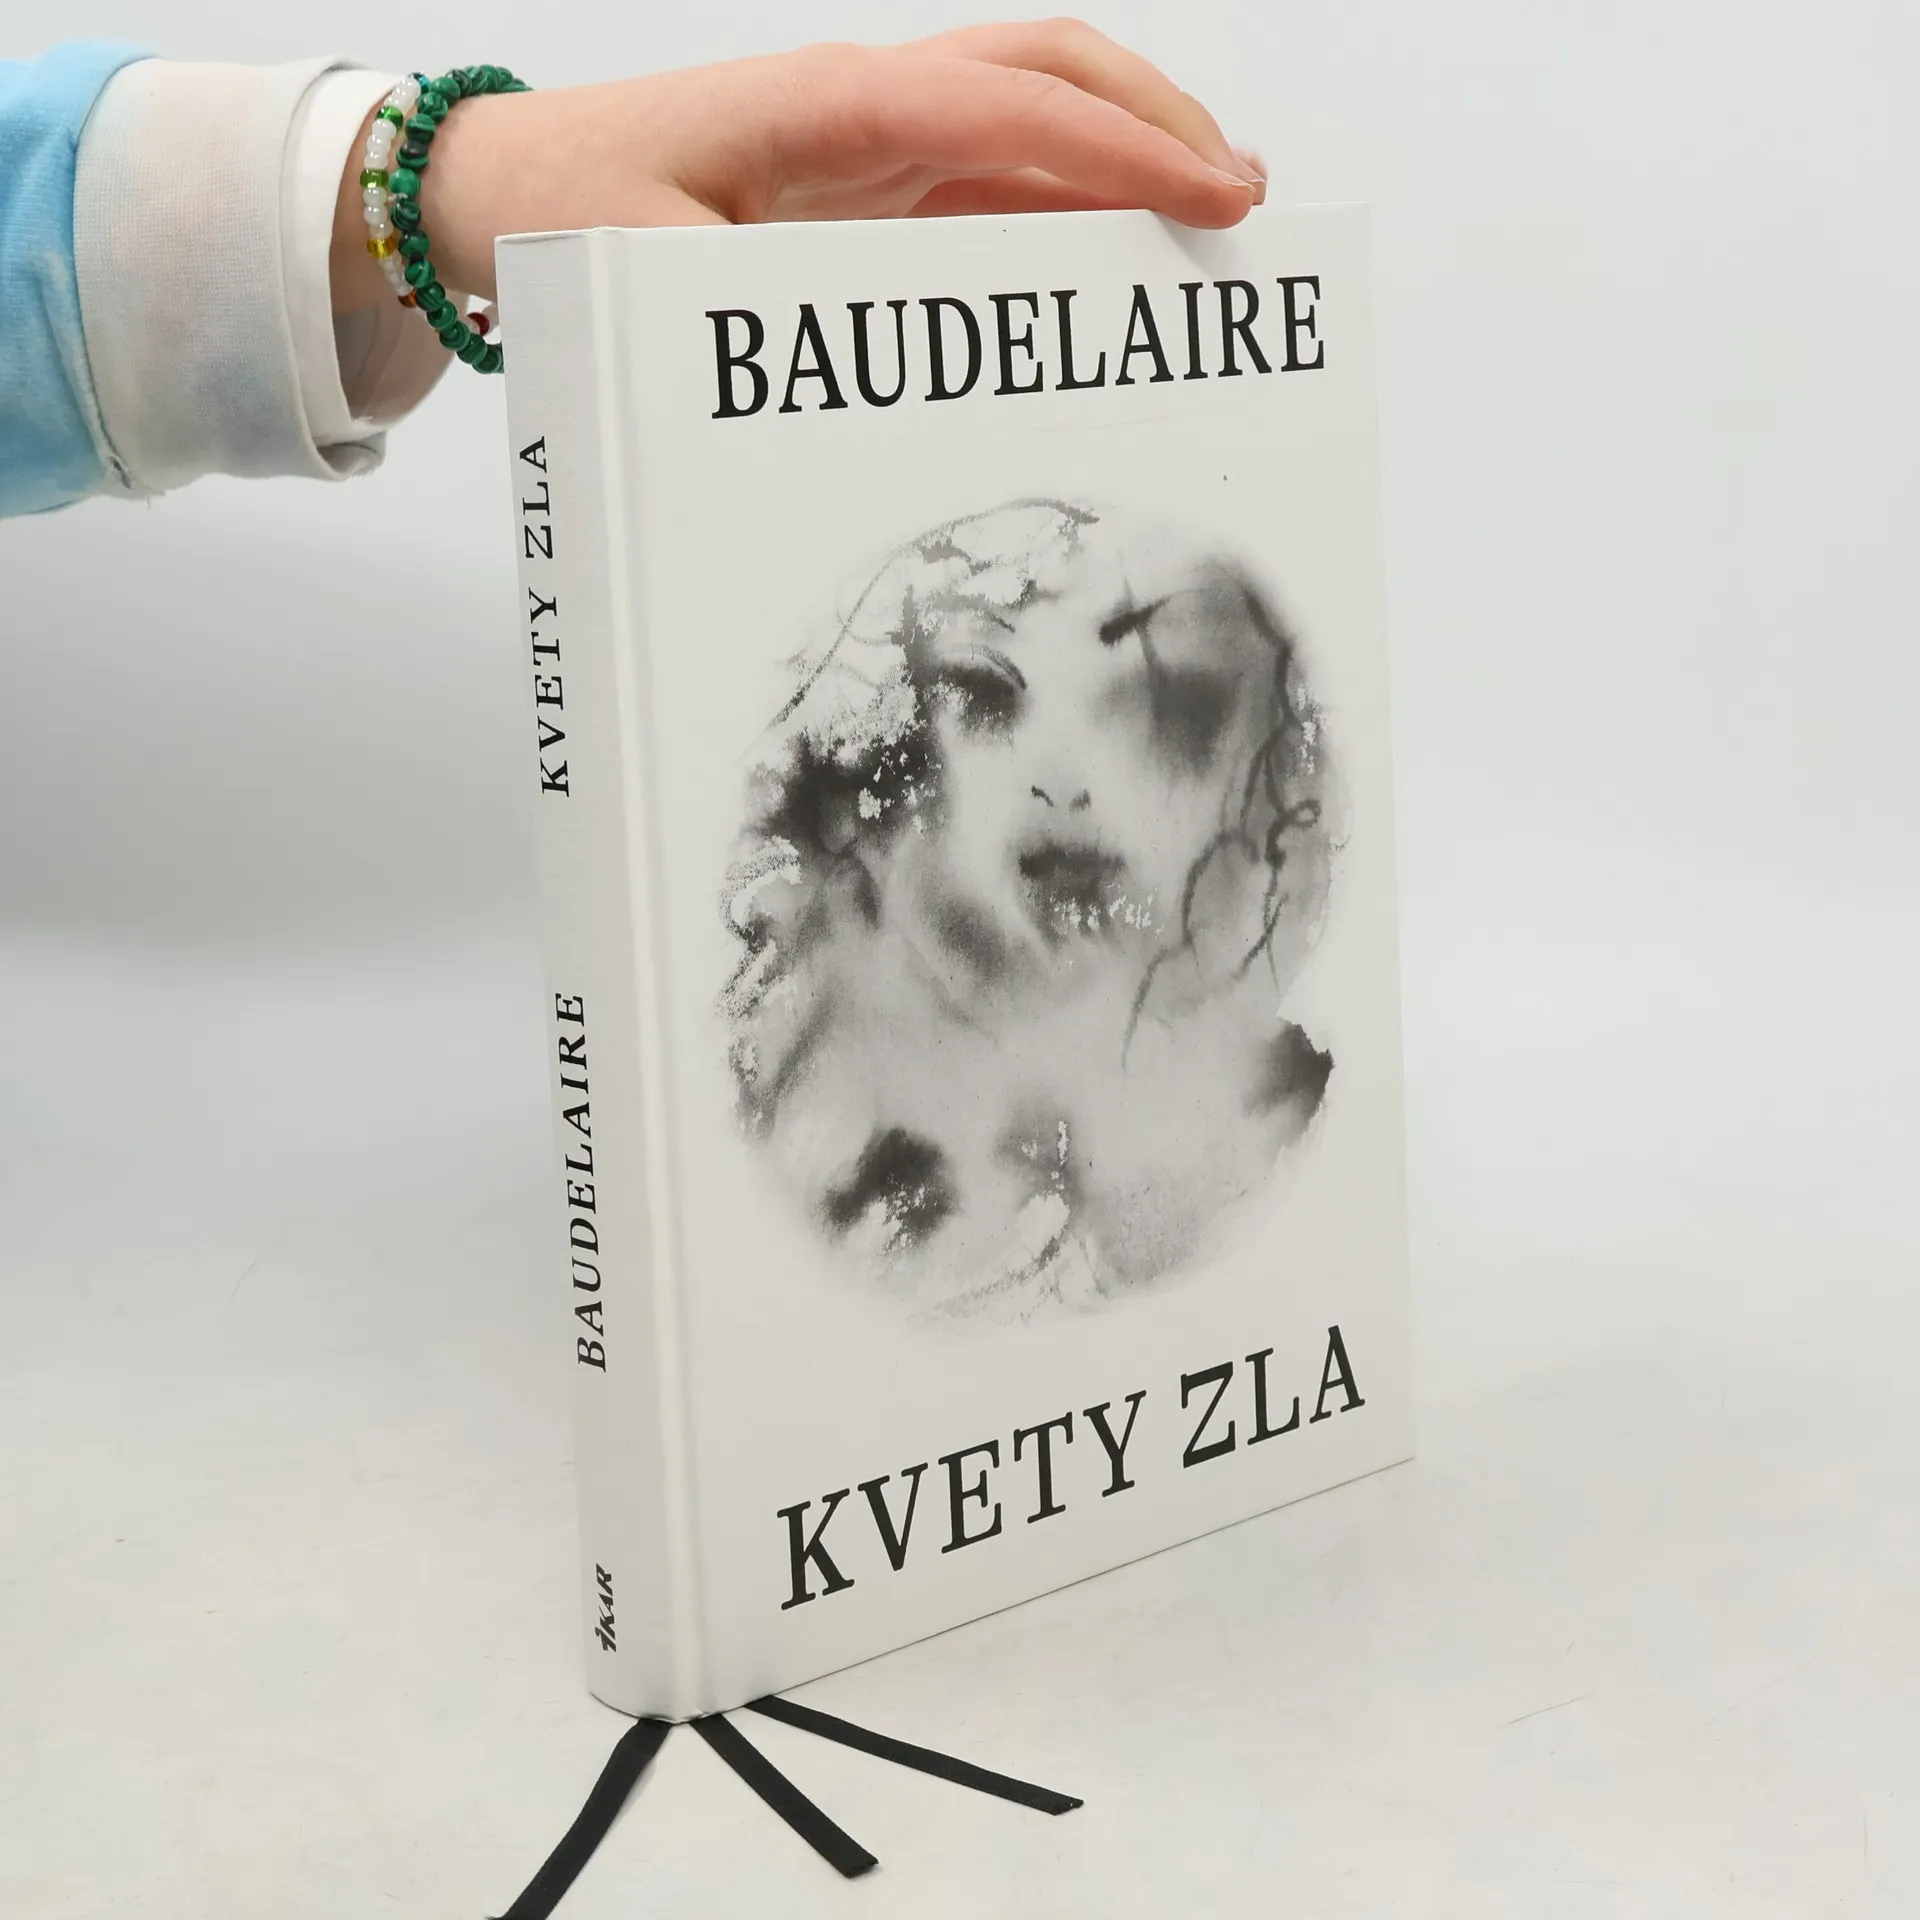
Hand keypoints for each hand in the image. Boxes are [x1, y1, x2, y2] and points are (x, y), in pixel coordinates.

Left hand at [333, 21, 1264, 310]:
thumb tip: (847, 363)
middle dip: (1156, 123)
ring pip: (1031, 117)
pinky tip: (1107, 256)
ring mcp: (873, 140)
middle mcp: (868, 107)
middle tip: (1244, 199)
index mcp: (830, 108)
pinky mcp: (867, 181)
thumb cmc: (568, 209)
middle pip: (1047, 74)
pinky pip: (990, 176)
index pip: (1013, 109)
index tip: (1217, 196)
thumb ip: (748, 310)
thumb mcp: (644, 274)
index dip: (1125, 151)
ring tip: (1209, 219)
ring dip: (1125, 157)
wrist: (506, 186)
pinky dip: (1065, 204)